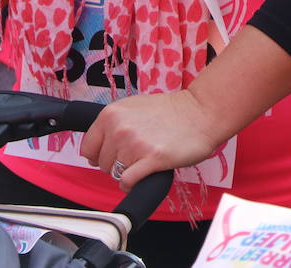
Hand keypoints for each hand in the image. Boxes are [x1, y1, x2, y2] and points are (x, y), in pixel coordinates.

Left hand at [79, 89, 227, 190]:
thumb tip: (95, 149)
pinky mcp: (151, 159)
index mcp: (111, 114)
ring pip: (115, 174)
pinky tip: (145, 173)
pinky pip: (127, 182)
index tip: (115, 153)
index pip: (88, 148)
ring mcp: (134, 144)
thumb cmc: (172, 111)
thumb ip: (113, 123)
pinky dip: (133, 183)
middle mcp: (119, 128)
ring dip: (129, 171)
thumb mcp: (134, 106)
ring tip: (147, 157)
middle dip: (117, 163)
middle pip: (102, 164)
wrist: (203, 112)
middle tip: (138, 152)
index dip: (101, 154)